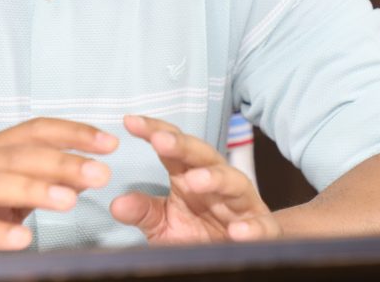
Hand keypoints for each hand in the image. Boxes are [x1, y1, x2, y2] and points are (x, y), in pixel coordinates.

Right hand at [0, 117, 116, 258]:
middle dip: (62, 162)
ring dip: (33, 190)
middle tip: (100, 173)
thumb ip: (37, 181)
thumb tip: (86, 171)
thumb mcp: (0, 195)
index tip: (109, 142)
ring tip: (68, 200)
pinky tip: (22, 239)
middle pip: (17, 156)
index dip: (72, 133)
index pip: (32, 131)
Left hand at [109, 114, 279, 243]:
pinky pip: (261, 225)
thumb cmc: (199, 235)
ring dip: (214, 178)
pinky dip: (252, 228)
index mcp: (189, 175)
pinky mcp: (262, 229)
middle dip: (182, 145)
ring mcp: (241, 203)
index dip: (154, 132)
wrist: (238, 257)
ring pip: (232, 182)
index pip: (172, 147)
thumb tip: (117, 203)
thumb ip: (144, 212)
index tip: (130, 121)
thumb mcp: (164, 225)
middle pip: (201, 155)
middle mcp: (217, 182)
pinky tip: (238, 231)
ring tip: (195, 181)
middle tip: (160, 140)